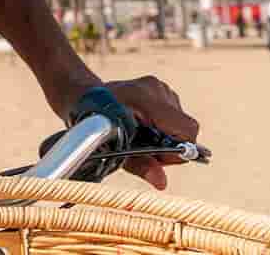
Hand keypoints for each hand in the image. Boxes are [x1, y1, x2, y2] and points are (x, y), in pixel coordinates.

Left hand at [102, 75, 199, 189]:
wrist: (83, 98)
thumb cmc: (96, 125)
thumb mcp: (115, 149)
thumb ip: (141, 165)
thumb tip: (162, 183)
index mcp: (145, 100)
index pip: (186, 128)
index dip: (180, 149)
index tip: (160, 157)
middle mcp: (156, 90)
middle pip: (186, 128)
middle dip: (171, 146)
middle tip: (146, 148)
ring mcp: (159, 87)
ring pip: (181, 123)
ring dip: (166, 136)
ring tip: (142, 136)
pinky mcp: (160, 88)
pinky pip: (174, 115)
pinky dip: (163, 126)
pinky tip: (145, 126)